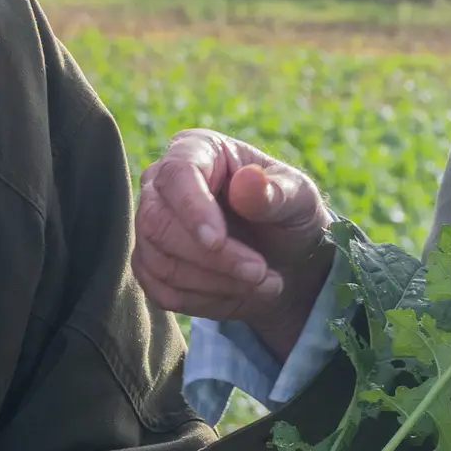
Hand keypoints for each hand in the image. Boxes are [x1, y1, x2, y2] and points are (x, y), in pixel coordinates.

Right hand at [133, 129, 333, 359]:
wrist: (286, 257)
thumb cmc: (289, 214)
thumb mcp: (300, 198)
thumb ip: (277, 191)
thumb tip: (249, 182)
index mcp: (198, 150)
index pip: (177, 173)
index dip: (192, 209)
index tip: (217, 241)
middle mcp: (162, 184)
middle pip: (158, 223)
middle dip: (212, 258)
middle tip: (260, 273)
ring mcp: (151, 225)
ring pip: (160, 262)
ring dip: (216, 284)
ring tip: (265, 283)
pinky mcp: (150, 264)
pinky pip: (162, 291)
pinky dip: (206, 300)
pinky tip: (241, 293)